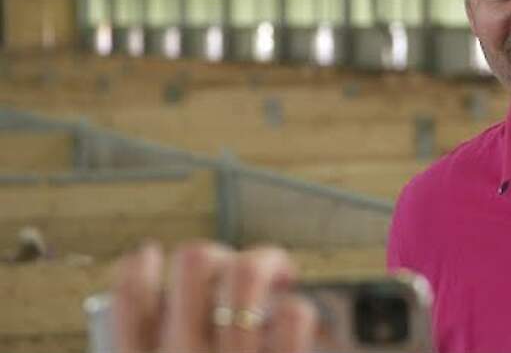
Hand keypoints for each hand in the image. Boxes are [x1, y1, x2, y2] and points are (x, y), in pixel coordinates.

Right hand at [111, 241, 319, 352]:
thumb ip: (168, 343)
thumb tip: (178, 305)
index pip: (127, 292)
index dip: (140, 264)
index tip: (152, 256)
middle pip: (194, 259)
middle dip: (218, 255)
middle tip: (233, 272)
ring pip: (248, 271)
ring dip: (267, 263)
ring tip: (277, 278)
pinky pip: (293, 314)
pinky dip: (296, 309)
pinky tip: (289, 314)